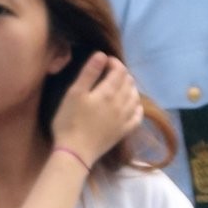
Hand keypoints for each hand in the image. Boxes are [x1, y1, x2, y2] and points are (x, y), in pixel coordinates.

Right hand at [52, 52, 143, 168]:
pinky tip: (131, 104)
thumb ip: (88, 73)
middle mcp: (121, 103)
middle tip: (110, 73)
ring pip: (135, 96)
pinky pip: (138, 115)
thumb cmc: (69, 121)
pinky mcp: (124, 131)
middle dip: (122, 73)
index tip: (104, 61)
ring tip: (120, 86)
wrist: (75, 152)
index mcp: (108, 92)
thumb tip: (102, 55)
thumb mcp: (74, 94)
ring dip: (130, 87)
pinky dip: (136, 105)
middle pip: (129, 82)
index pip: (119, 70)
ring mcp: (124, 118)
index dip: (114, 62)